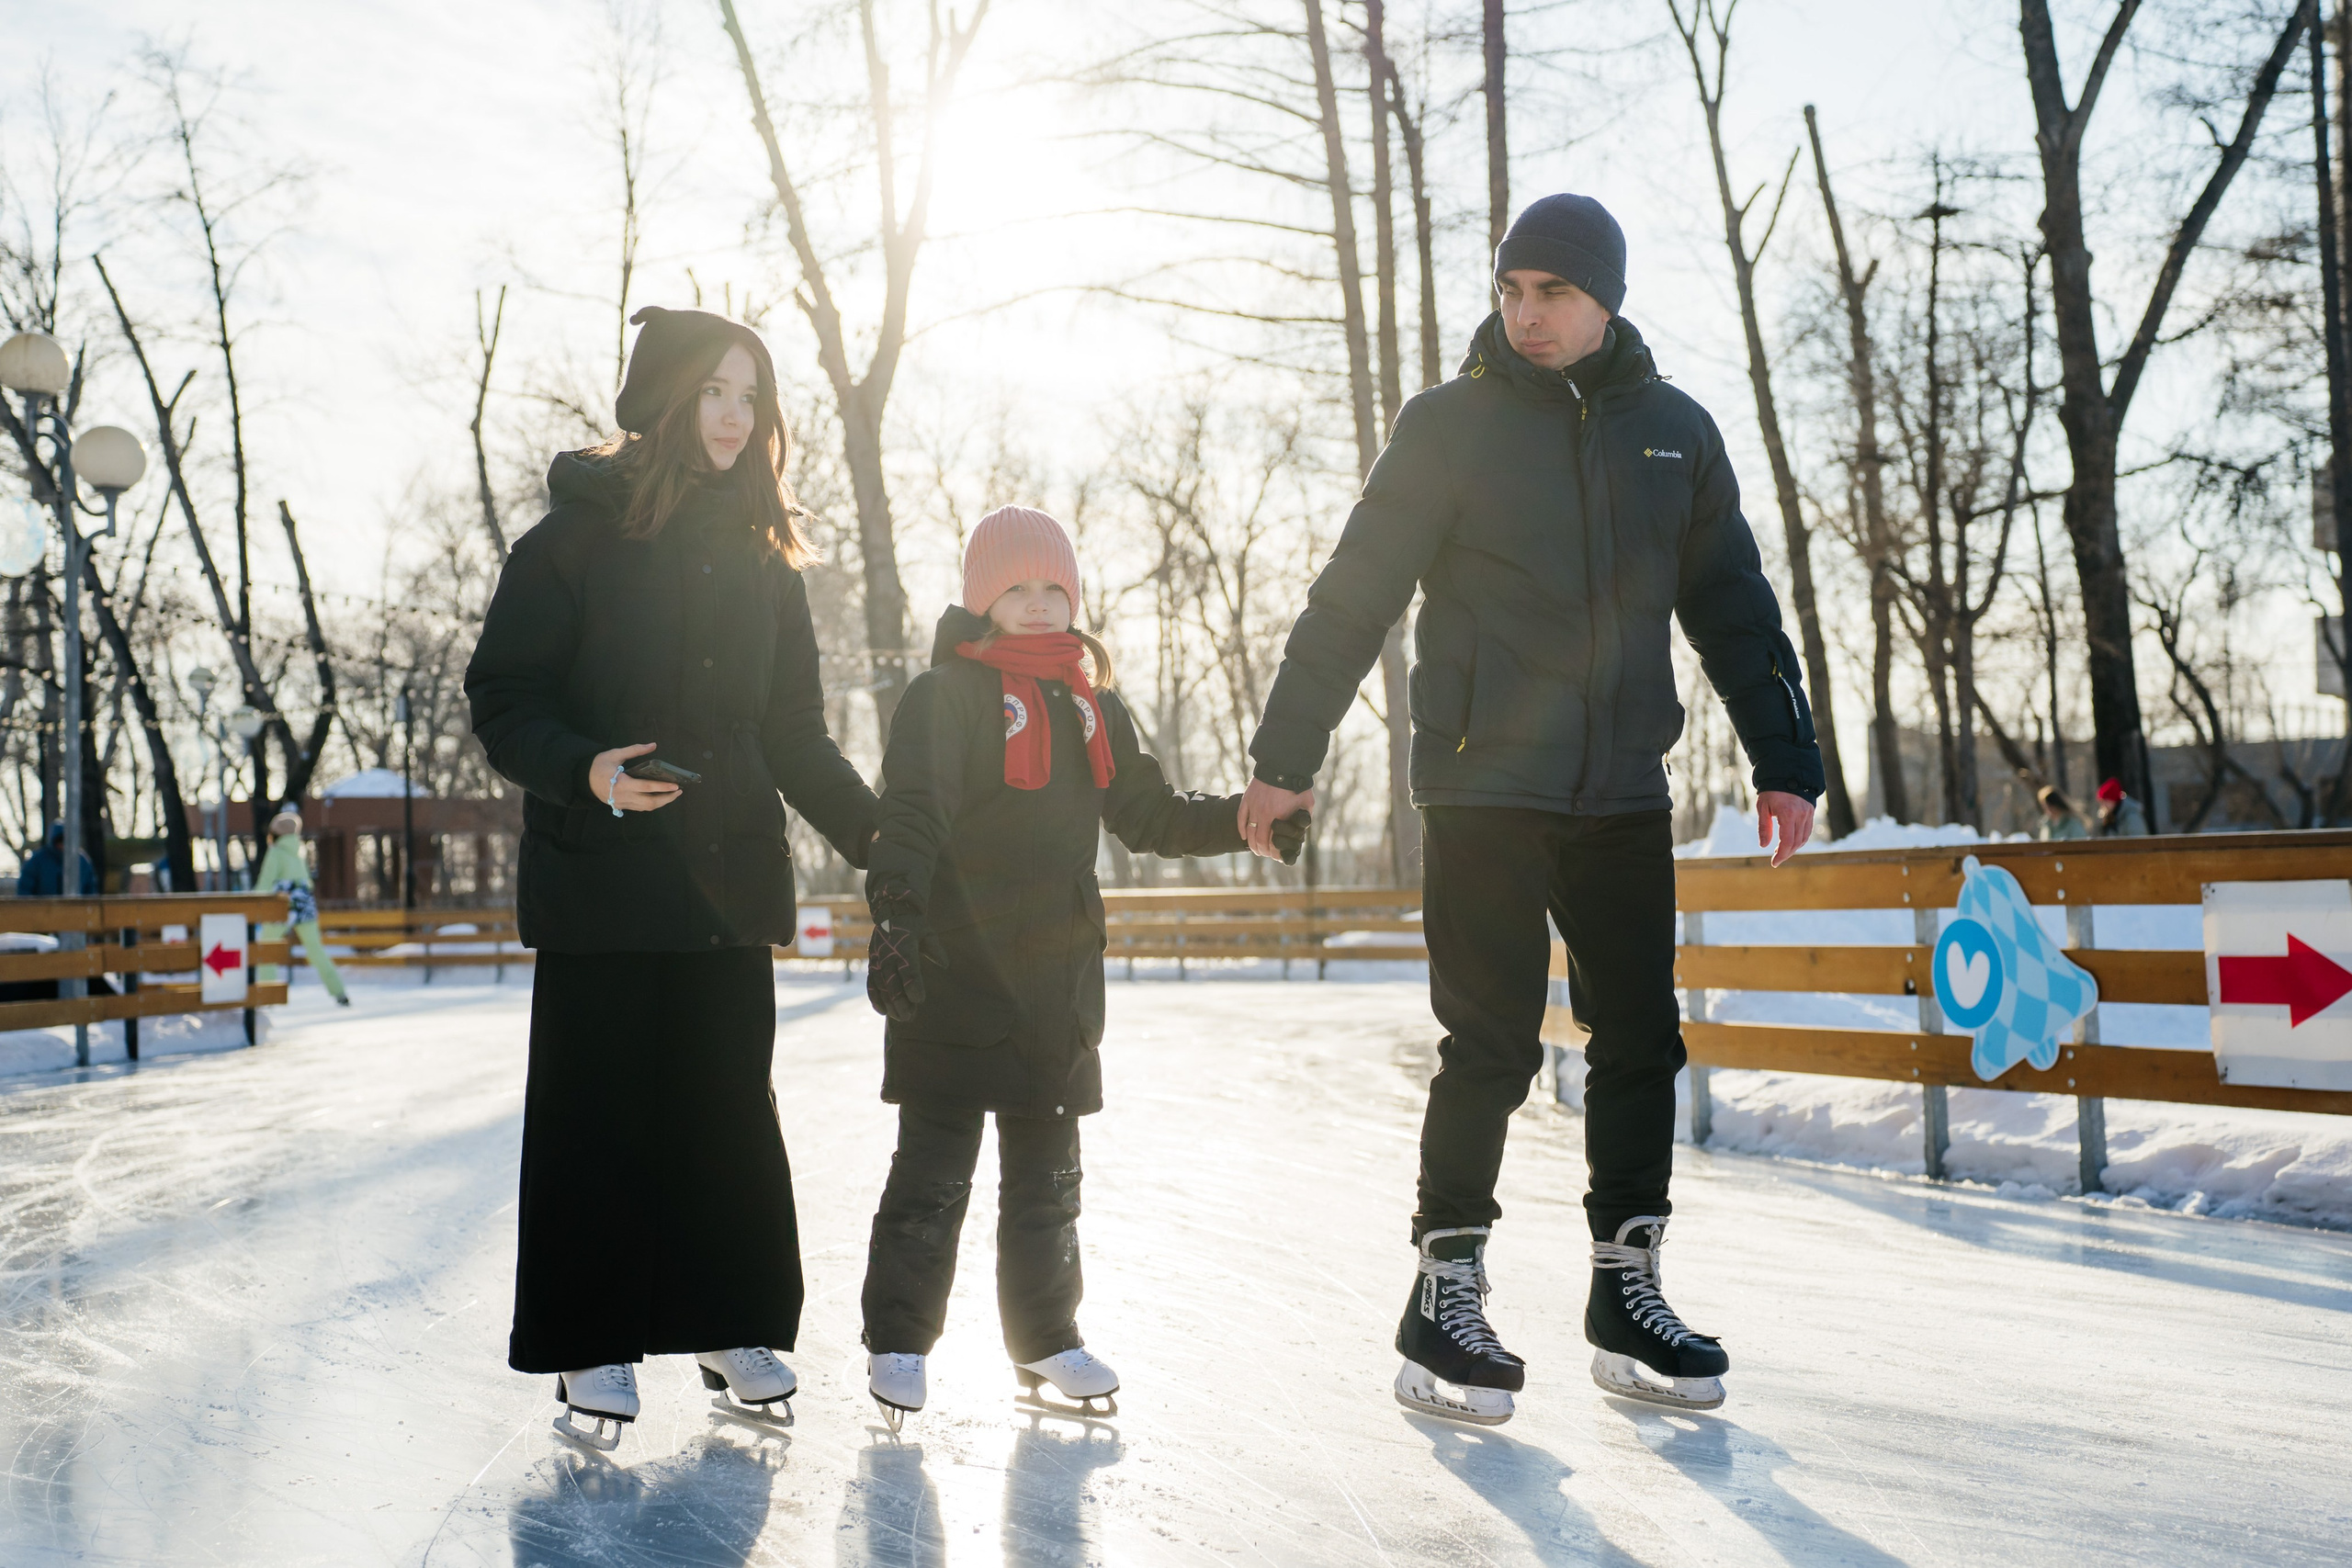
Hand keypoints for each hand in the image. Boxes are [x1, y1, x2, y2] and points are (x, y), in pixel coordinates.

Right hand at [587, 742, 681, 812]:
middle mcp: (624, 796)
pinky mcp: (621, 806)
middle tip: (678, 791)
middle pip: (650, 802)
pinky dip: (651, 804)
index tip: (675, 785)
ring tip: (672, 795)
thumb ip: (635, 750)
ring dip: (661, 803)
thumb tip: (653, 745)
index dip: (662, 787)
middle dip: (666, 798)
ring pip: (646, 808)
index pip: (646, 787)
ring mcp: (622, 803)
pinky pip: (640, 808)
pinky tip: (659, 798)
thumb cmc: (599, 765)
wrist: (583, 780)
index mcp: (622, 784)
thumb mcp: (615, 754)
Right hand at [866, 883, 943, 1022]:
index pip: (907, 967)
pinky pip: (871, 983)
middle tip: (910, 1016)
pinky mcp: (872, 963)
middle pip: (892, 981)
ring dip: (889, 1003)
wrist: (890, 909)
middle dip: (900, 1001)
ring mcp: (878, 959)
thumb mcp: (927, 932)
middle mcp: (888, 953)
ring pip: (881, 985)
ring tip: (901, 1017)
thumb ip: (935, 948)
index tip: (919, 1000)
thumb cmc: (913, 924)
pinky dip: (875, 998)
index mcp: (903, 945)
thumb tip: (944, 964)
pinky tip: (883, 1011)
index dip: (912, 984)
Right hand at [1239, 778, 1315, 859]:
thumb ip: (1303, 819)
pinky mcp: (1248, 798)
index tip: (1276, 856)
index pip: (1271, 843)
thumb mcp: (1307, 805)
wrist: (1284, 764)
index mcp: (1278, 818)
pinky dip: (1241, 829)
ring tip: (1255, 848)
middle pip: (1258, 841)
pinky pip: (1241, 818)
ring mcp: (1253, 807)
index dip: (1274, 853)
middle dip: (1262, 851)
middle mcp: (1263, 815)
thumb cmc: (1298, 785)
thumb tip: (1302, 830)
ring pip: (1248, 831)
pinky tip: (1244, 836)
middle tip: (1265, 854)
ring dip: (1251, 843)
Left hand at [1757, 790, 1814, 867]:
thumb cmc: (1771, 790)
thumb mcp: (1763, 807)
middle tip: (1776, 859)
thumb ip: (1764, 827)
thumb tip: (1764, 846)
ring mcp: (1808, 814)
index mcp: (1788, 814)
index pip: (1788, 842)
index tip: (1774, 862)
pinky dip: (1799, 840)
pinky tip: (1790, 842)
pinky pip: (1807, 831)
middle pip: (1797, 843)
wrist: (1788, 773)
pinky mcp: (1811, 812)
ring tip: (1781, 851)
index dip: (1781, 855)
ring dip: (1793, 848)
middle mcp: (1801, 815)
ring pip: (1804, 838)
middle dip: (1786, 853)